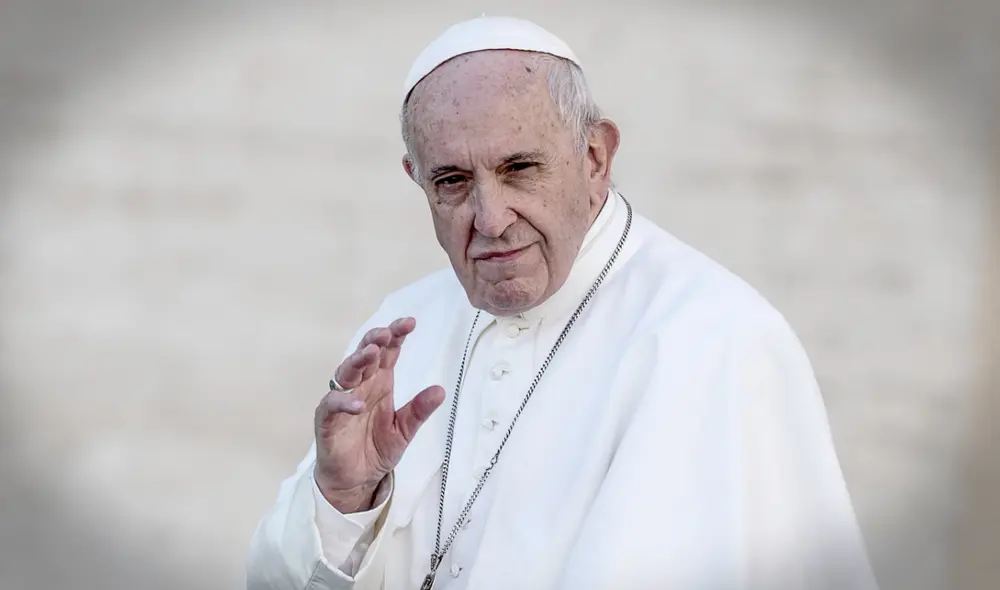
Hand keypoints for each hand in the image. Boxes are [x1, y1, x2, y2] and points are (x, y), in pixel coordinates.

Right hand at [313, 317, 445, 512]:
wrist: (356, 480)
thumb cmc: (376, 449)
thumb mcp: (404, 430)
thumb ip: (419, 410)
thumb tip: (440, 391)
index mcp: (380, 382)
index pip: (388, 352)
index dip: (396, 335)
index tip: (410, 323)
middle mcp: (360, 386)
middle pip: (365, 355)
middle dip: (374, 341)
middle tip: (386, 333)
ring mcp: (342, 401)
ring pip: (346, 373)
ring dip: (357, 361)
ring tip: (371, 354)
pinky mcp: (327, 420)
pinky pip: (332, 406)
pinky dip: (343, 402)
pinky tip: (358, 403)